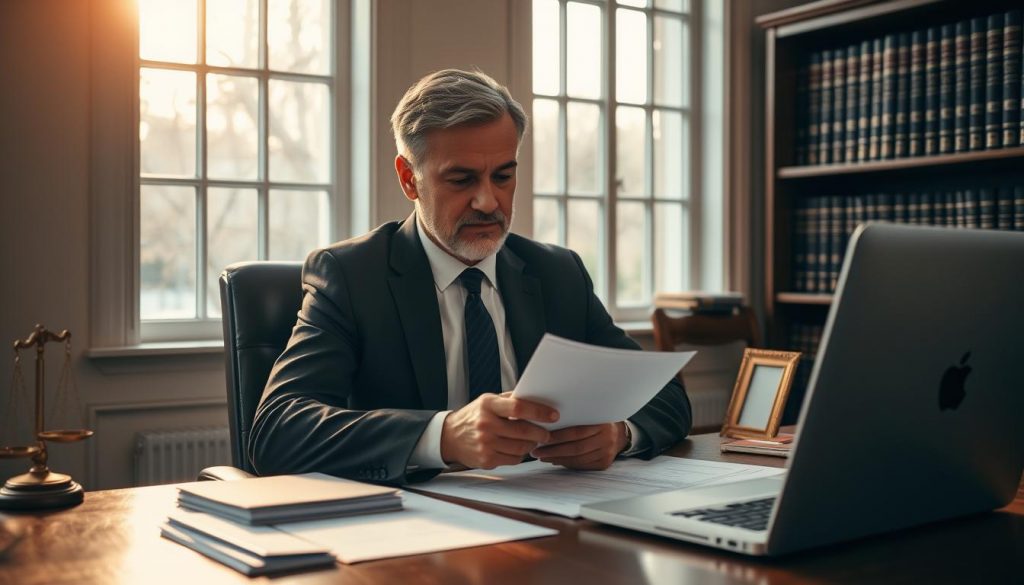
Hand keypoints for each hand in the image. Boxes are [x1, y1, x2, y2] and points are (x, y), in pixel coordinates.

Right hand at [440, 393, 558, 468]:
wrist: (449, 437)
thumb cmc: (474, 416)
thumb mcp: (488, 401)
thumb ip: (510, 400)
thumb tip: (538, 399)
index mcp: (488, 405)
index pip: (519, 408)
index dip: (539, 412)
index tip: (553, 415)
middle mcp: (486, 424)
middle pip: (523, 431)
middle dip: (541, 433)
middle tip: (547, 433)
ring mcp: (485, 444)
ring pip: (521, 448)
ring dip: (531, 445)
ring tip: (532, 440)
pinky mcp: (486, 459)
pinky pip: (513, 459)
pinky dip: (520, 455)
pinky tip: (517, 448)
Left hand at [530, 422, 627, 470]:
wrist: (619, 433)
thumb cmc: (597, 421)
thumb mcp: (589, 413)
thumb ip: (574, 416)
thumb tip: (547, 425)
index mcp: (602, 423)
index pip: (576, 432)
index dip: (557, 437)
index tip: (540, 438)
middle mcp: (607, 438)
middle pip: (576, 448)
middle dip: (553, 451)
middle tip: (536, 452)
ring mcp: (607, 453)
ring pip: (578, 459)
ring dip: (557, 459)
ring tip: (542, 457)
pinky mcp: (604, 464)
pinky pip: (582, 466)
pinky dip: (567, 463)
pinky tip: (555, 461)